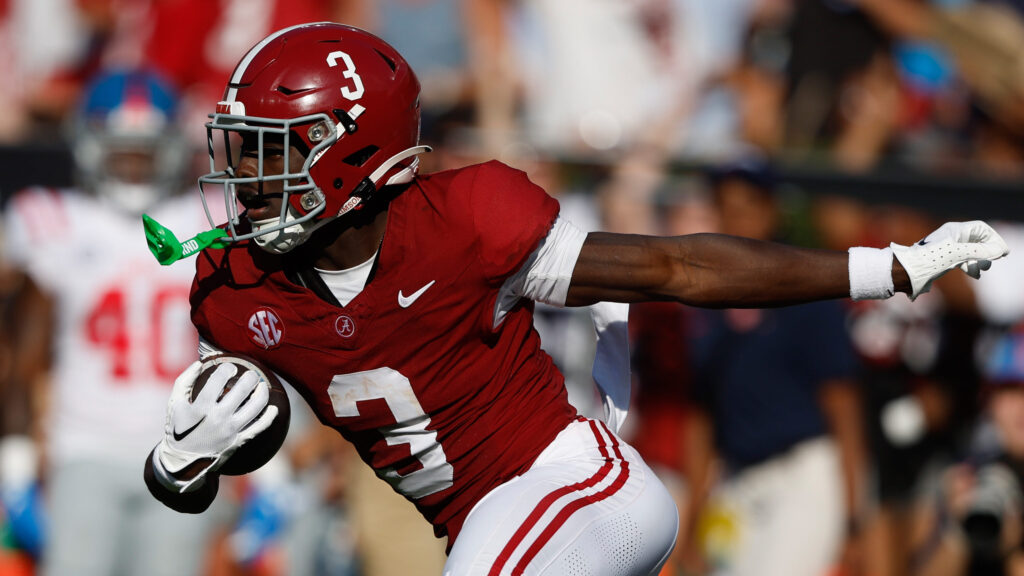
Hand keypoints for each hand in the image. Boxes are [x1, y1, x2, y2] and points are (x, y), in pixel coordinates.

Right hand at [155, 361, 277, 491]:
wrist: (182, 461)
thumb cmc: (178, 428)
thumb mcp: (174, 404)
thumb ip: (185, 381)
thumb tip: (200, 363)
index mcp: (200, 407)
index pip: (219, 379)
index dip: (227, 369)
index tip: (230, 368)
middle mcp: (217, 418)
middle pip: (242, 390)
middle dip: (250, 377)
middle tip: (251, 375)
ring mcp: (230, 430)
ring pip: (255, 407)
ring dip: (262, 393)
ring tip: (262, 386)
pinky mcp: (238, 441)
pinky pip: (259, 427)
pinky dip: (269, 417)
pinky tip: (273, 408)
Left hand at [891, 221, 1008, 298]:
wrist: (907, 271)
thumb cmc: (930, 259)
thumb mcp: (958, 254)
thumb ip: (980, 250)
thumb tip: (999, 250)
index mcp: (955, 230)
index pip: (981, 229)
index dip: (994, 238)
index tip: (1001, 252)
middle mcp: (951, 236)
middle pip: (978, 240)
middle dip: (987, 251)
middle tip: (990, 263)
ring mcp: (947, 248)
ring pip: (971, 251)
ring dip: (979, 260)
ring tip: (981, 270)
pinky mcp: (943, 259)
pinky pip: (963, 259)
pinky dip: (970, 265)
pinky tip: (974, 274)